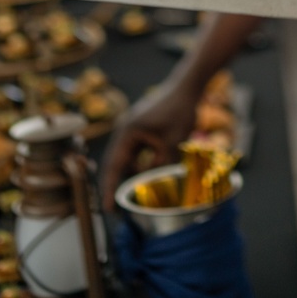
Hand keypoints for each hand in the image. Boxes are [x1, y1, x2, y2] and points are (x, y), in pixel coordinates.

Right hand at [100, 82, 194, 211]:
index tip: (109, 210)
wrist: (187, 87)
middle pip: (118, 164)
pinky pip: (136, 151)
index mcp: (127, 133)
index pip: (115, 166)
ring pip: (128, 159)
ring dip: (133, 174)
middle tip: (121, 209)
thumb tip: (155, 187)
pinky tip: (150, 174)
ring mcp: (131, 128)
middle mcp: (124, 131)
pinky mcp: (140, 128)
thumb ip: (161, 166)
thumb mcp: (172, 144)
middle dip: (118, 185)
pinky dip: (141, 164)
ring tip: (139, 193)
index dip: (110, 189)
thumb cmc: (179, 112)